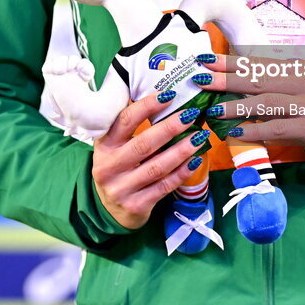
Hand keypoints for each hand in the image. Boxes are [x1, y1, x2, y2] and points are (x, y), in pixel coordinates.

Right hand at [92, 93, 208, 229]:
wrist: (111, 210)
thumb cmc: (119, 167)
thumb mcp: (116, 146)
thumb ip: (132, 126)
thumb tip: (167, 97)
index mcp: (104, 145)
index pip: (125, 120)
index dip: (148, 106)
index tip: (170, 95)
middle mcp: (108, 167)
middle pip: (143, 143)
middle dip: (170, 127)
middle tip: (191, 114)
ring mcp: (121, 188)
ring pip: (156, 167)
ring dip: (181, 150)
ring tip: (200, 136)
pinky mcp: (135, 206)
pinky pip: (163, 186)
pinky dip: (181, 172)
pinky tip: (195, 161)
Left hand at [201, 53, 304, 165]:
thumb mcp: (290, 96)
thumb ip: (266, 89)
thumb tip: (226, 86)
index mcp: (297, 69)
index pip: (258, 63)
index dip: (231, 61)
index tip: (206, 59)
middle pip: (260, 78)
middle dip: (228, 78)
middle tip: (202, 78)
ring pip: (268, 102)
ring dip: (238, 105)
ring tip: (215, 111)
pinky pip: (279, 127)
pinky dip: (256, 129)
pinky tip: (237, 132)